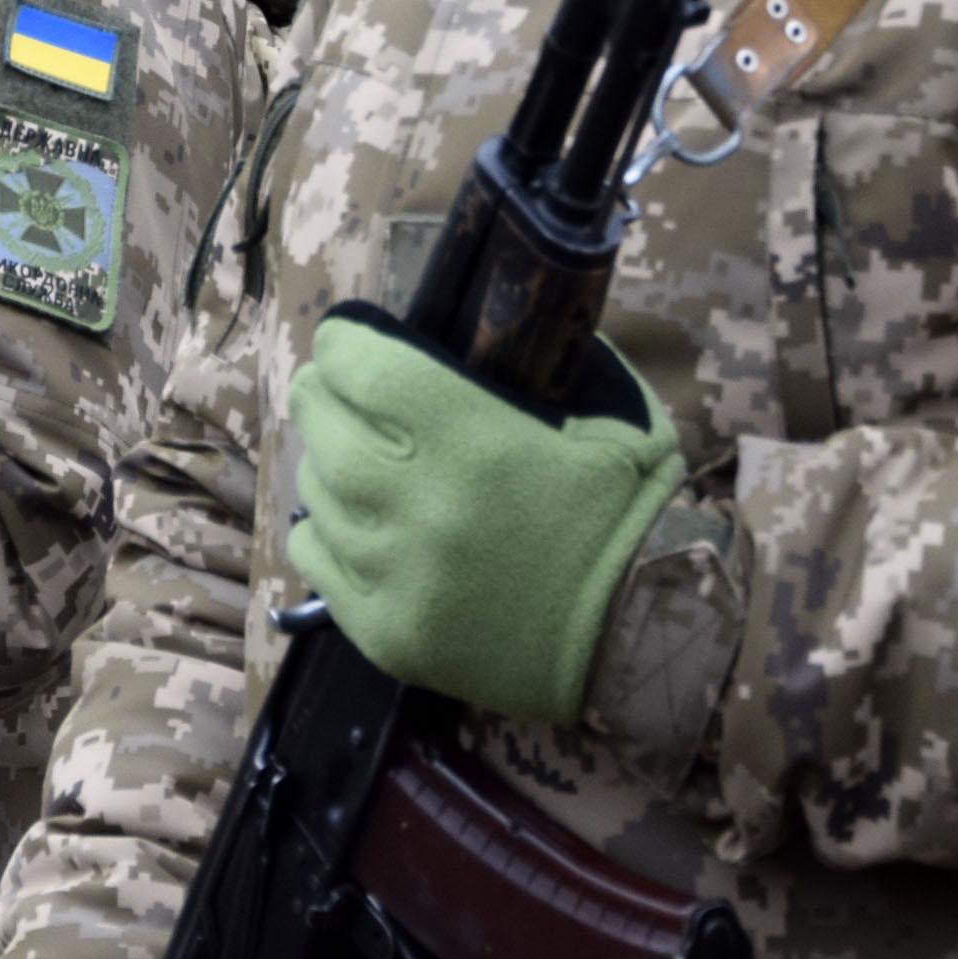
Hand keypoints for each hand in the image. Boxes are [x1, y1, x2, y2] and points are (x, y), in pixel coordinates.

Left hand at [290, 309, 678, 720]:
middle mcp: (422, 504)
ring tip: (351, 455)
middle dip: (322, 394)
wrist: (641, 634)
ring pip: (317, 491)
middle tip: (330, 387)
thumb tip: (483, 324)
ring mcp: (396, 574)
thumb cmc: (626, 512)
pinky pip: (316, 559)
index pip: (364, 368)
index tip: (345, 341)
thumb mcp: (611, 410)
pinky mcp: (385, 633)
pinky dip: (325, 530)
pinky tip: (355, 520)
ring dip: (327, 462)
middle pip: (323, 426)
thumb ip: (545, 359)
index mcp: (476, 439)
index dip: (344, 345)